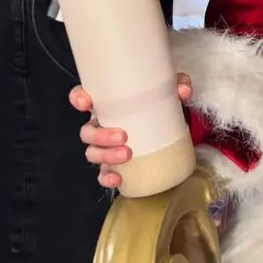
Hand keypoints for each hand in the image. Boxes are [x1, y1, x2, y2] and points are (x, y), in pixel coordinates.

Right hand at [70, 74, 192, 188]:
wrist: (168, 124)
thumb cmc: (158, 102)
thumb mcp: (169, 89)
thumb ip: (177, 84)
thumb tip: (183, 90)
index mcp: (108, 103)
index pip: (83, 97)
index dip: (78, 99)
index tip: (86, 103)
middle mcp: (102, 124)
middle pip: (87, 132)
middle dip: (101, 136)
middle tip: (123, 136)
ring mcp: (106, 146)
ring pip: (93, 153)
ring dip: (106, 155)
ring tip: (127, 154)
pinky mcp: (114, 163)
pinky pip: (103, 173)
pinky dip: (107, 177)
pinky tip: (118, 178)